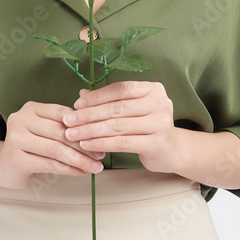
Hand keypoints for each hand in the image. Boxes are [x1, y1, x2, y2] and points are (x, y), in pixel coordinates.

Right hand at [0, 100, 105, 188]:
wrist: (6, 167)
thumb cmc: (32, 147)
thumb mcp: (46, 131)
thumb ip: (65, 125)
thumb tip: (98, 128)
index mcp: (31, 108)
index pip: (62, 113)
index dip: (83, 125)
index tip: (101, 136)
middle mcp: (20, 119)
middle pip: (60, 132)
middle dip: (84, 145)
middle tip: (101, 155)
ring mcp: (15, 138)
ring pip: (56, 150)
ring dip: (79, 160)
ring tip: (95, 167)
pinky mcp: (16, 158)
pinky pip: (49, 164)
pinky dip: (69, 169)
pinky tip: (81, 172)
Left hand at [61, 80, 182, 174]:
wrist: (171, 150)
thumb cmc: (146, 126)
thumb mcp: (131, 110)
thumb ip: (110, 101)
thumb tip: (81, 94)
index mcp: (153, 89)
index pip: (120, 89)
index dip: (97, 96)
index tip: (76, 104)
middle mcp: (160, 103)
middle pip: (117, 108)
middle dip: (89, 115)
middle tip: (68, 121)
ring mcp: (161, 123)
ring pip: (118, 126)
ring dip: (91, 130)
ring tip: (72, 134)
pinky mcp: (157, 143)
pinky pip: (123, 143)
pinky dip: (102, 143)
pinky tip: (87, 145)